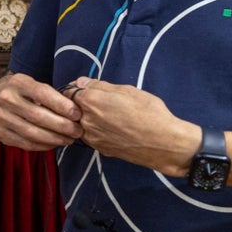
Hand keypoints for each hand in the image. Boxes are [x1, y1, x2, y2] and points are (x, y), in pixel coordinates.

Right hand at [0, 72, 82, 150]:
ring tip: (69, 139)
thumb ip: (51, 95)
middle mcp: (6, 98)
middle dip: (62, 126)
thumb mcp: (32, 85)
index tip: (77, 114)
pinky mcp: (0, 133)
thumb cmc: (22, 93)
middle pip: (38, 116)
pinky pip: (26, 143)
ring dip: (55, 138)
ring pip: (33, 133)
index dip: (62, 105)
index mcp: (17, 82)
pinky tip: (55, 143)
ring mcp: (1, 117)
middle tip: (78, 131)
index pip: (42, 94)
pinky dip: (44, 145)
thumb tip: (76, 110)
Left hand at [65, 78, 197, 174]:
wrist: (163, 143)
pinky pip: (91, 136)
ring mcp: (91, 137)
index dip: (75, 89)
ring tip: (109, 117)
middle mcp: (86, 120)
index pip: (68, 92)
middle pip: (73, 109)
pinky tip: (113, 129)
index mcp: (90, 101)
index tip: (85, 89)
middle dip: (82, 104)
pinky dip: (96, 131)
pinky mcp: (99, 149)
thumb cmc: (149, 112)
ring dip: (88, 119)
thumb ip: (100, 86)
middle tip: (101, 103)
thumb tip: (81, 82)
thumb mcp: (127, 90)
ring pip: (81, 124)